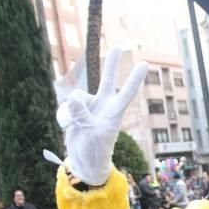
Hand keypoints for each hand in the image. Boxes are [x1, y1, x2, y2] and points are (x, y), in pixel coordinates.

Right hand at [56, 48, 147, 185]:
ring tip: (75, 126)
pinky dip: (64, 116)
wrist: (83, 162)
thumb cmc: (95, 152)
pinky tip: (68, 127)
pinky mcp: (75, 111)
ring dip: (71, 111)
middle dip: (112, 63)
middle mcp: (103, 105)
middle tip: (120, 46)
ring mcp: (89, 107)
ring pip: (76, 97)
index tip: (144, 64)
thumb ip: (82, 114)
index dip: (134, 78)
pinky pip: (66, 106)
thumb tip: (74, 97)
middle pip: (108, 79)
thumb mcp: (91, 134)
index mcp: (114, 112)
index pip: (126, 92)